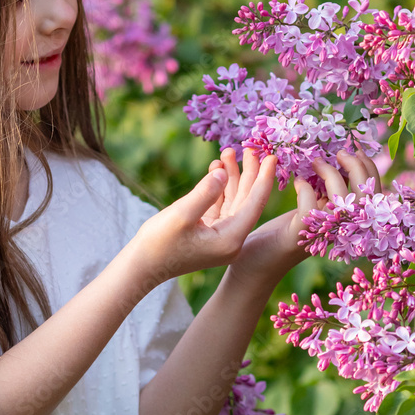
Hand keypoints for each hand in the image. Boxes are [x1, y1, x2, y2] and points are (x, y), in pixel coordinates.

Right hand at [130, 154, 276, 286]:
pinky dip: (218, 187)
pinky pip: (220, 205)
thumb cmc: (159, 244)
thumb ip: (205, 192)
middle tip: (253, 147)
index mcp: (231, 239)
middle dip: (249, 173)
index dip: (264, 178)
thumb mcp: (181, 215)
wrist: (141, 267)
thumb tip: (223, 172)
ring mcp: (220, 237)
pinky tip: (216, 168)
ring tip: (228, 152)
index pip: (254, 204)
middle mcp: (231, 240)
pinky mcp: (209, 233)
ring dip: (231, 177)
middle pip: (246, 201)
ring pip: (233, 201)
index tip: (273, 156)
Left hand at [221, 148, 380, 289]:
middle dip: (356, 168)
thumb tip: (341, 159)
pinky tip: (297, 183)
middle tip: (338, 153)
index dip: (368, 169)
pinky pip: (310, 209)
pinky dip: (305, 190)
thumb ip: (328, 192)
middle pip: (365, 197)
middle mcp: (340, 231)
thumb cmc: (282, 233)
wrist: (254, 264)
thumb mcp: (312, 210)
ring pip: (342, 201)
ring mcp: (321, 235)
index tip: (353, 150)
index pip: (373, 194)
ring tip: (314, 162)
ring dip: (330, 174)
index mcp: (347, 223)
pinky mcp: (298, 237)